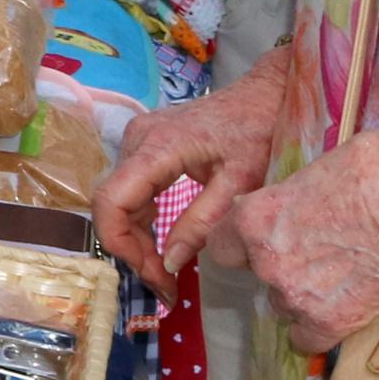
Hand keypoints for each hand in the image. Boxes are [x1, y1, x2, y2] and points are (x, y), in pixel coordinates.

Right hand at [91, 58, 289, 287]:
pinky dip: (142, 222)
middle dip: (132, 249)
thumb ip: (202, 223)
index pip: (111, 201)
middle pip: (113, 205)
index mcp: (156, 147)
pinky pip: (132, 190)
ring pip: (119, 200)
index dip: (121, 244)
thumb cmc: (259, 131)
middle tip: (165, 285)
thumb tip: (170, 264)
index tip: (154, 274)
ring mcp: (138, 140)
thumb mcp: (239, 183)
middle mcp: (137, 140)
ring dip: (136, 239)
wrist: (267, 94)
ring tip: (165, 272)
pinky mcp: (147, 147)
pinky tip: (162, 245)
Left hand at [228, 131, 378, 353]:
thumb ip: (292, 193)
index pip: (221, 243)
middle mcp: (267, 261)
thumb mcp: (321, 165)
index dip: (240, 240)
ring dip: (301, 294)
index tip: (259, 239)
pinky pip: (306, 339)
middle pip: (257, 274)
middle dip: (279, 263)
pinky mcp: (332, 323)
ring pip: (282, 305)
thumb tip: (291, 200)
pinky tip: (338, 308)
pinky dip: (317, 329)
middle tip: (315, 250)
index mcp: (256, 217)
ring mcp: (298, 296)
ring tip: (337, 274)